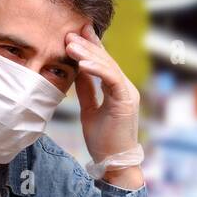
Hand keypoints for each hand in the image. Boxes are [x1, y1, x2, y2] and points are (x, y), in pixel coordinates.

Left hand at [68, 24, 140, 171]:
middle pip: (106, 60)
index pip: (104, 63)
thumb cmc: (103, 141)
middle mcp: (125, 88)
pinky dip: (97, 70)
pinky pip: (111, 79)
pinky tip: (82, 63)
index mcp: (117, 89)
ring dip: (88, 54)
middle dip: (87, 45)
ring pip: (108, 66)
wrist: (114, 163)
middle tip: (68, 34)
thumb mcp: (89, 110)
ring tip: (70, 45)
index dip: (91, 46)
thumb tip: (77, 70)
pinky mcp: (126, 101)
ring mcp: (128, 93)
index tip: (75, 33)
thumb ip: (86, 90)